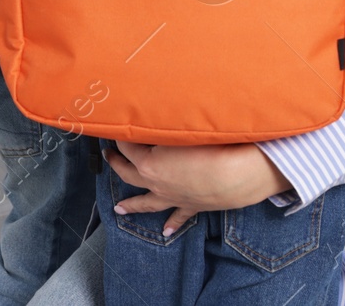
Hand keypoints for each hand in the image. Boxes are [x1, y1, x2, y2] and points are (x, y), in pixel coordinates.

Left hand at [106, 140, 291, 236]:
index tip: (118, 128)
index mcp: (148, 164)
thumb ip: (163, 123)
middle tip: (107, 156)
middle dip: (117, 164)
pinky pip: (178, 217)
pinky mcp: (192, 206)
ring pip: (147, 203)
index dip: (122, 136)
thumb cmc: (210, 148)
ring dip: (132, 205)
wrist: (237, 176)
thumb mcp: (180, 129)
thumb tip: (152, 113)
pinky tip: (166, 231)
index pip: (128, 147)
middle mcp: (156, 184)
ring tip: (120, 209)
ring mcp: (173, 198)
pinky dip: (172, 224)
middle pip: (129, 174)